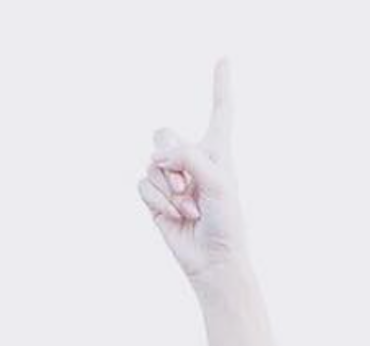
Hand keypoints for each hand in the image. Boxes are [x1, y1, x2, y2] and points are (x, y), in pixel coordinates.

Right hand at [140, 57, 247, 287]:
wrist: (214, 261)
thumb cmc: (226, 223)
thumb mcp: (219, 183)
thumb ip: (191, 157)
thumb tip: (157, 156)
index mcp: (216, 151)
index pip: (220, 111)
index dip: (220, 86)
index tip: (223, 60)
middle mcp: (192, 160)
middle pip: (164, 135)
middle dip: (172, 158)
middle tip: (188, 186)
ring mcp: (171, 179)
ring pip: (152, 164)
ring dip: (170, 189)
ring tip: (189, 209)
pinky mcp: (156, 198)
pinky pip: (143, 184)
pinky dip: (159, 201)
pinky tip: (175, 216)